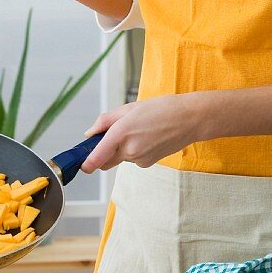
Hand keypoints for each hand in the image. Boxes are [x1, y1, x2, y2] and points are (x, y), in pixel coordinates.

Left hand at [80, 95, 198, 171]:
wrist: (189, 119)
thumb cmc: (162, 109)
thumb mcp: (129, 107)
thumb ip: (106, 120)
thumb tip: (90, 133)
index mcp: (122, 132)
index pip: (98, 156)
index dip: (87, 163)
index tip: (82, 165)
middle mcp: (130, 149)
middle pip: (106, 160)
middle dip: (104, 152)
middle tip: (113, 135)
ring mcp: (140, 158)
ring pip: (121, 158)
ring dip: (122, 148)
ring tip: (140, 130)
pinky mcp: (148, 163)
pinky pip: (133, 159)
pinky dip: (135, 150)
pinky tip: (148, 138)